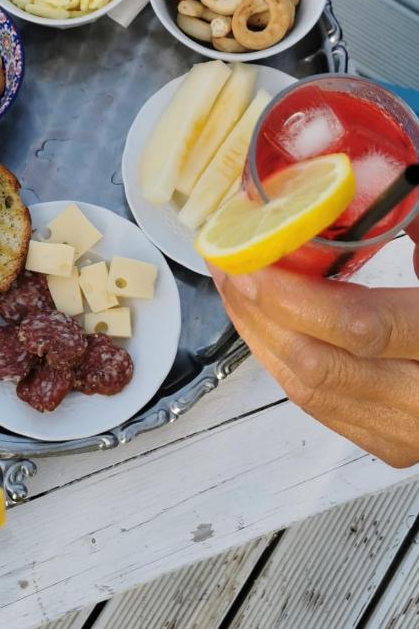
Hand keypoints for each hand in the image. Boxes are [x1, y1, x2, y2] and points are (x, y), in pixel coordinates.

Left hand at [210, 221, 418, 467]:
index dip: (294, 296)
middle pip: (316, 365)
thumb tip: (374, 186)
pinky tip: (262, 324)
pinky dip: (280, 360)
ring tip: (233, 286)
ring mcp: (406, 434)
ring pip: (307, 390)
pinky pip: (317, 404)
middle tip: (227, 260)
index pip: (360, 329)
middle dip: (256, 312)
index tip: (251, 259)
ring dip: (258, 335)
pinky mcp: (390, 442)